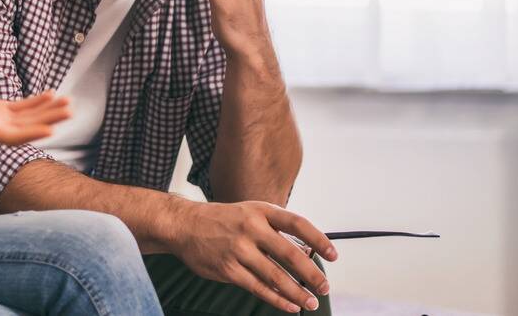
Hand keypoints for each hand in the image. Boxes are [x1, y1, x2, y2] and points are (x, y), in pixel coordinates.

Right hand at [0, 91, 70, 144]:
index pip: (14, 137)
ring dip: (49, 110)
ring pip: (30, 116)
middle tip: (70, 110)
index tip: (51, 129)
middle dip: (50, 119)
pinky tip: (51, 94)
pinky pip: (22, 107)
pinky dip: (37, 101)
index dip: (32, 133)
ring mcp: (0, 119)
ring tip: (68, 101)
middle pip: (29, 127)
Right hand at [166, 200, 336, 312]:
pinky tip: (289, 305)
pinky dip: (277, 299)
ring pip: (276, 276)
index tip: (333, 255)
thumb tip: (305, 250)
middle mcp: (251, 228)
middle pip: (290, 254)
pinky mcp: (228, 268)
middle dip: (312, 274)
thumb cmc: (222, 220)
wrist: (184, 224)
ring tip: (310, 302)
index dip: (319, 240)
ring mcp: (239, 249)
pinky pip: (258, 288)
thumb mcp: (249, 212)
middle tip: (324, 287)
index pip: (298, 224)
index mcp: (260, 211)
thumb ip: (274, 228)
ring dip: (297, 292)